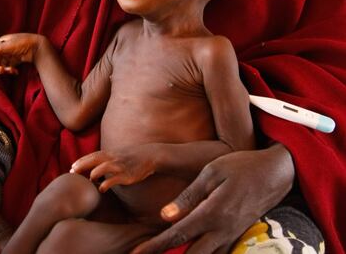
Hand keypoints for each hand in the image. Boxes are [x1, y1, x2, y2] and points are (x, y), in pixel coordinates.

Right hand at [0, 32, 46, 73]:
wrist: (38, 46)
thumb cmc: (23, 42)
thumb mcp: (9, 45)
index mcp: (1, 42)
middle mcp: (4, 49)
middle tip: (1, 71)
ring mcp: (10, 55)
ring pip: (2, 65)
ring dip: (5, 70)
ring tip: (11, 71)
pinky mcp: (16, 60)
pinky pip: (9, 67)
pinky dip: (11, 70)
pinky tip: (16, 72)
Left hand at [71, 145, 156, 192]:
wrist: (150, 155)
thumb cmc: (132, 157)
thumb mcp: (118, 155)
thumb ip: (107, 159)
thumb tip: (95, 167)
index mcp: (110, 153)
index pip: (93, 155)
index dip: (82, 161)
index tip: (72, 167)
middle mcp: (113, 158)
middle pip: (95, 159)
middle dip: (82, 165)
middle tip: (72, 171)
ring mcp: (120, 166)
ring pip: (104, 167)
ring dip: (95, 172)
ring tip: (89, 179)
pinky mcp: (127, 175)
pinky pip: (115, 179)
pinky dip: (107, 184)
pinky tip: (101, 189)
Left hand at [130, 144, 294, 253]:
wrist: (274, 173)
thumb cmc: (240, 166)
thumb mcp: (212, 172)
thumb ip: (189, 196)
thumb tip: (165, 216)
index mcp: (211, 212)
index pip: (177, 234)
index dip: (155, 246)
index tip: (136, 253)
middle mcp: (221, 230)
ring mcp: (231, 236)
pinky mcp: (237, 236)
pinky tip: (190, 252)